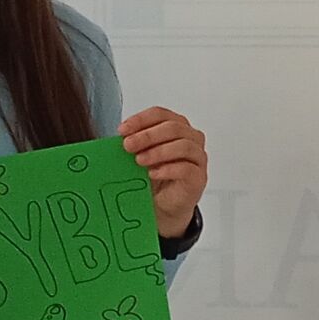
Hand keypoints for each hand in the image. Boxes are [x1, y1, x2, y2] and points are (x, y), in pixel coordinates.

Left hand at [122, 106, 207, 235]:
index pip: (160, 114)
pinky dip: (168, 169)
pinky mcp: (198, 177)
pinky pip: (187, 169)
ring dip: (158, 151)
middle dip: (147, 135)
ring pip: (183, 146)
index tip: (123, 130)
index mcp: (176, 127)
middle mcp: (191, 138)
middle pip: (173, 127)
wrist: (163, 205)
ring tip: (139, 160)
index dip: (141, 120)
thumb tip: (119, 138)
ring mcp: (197, 158)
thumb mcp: (139, 156)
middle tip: (128, 145)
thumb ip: (133, 145)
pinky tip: (153, 174)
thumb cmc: (154, 177)